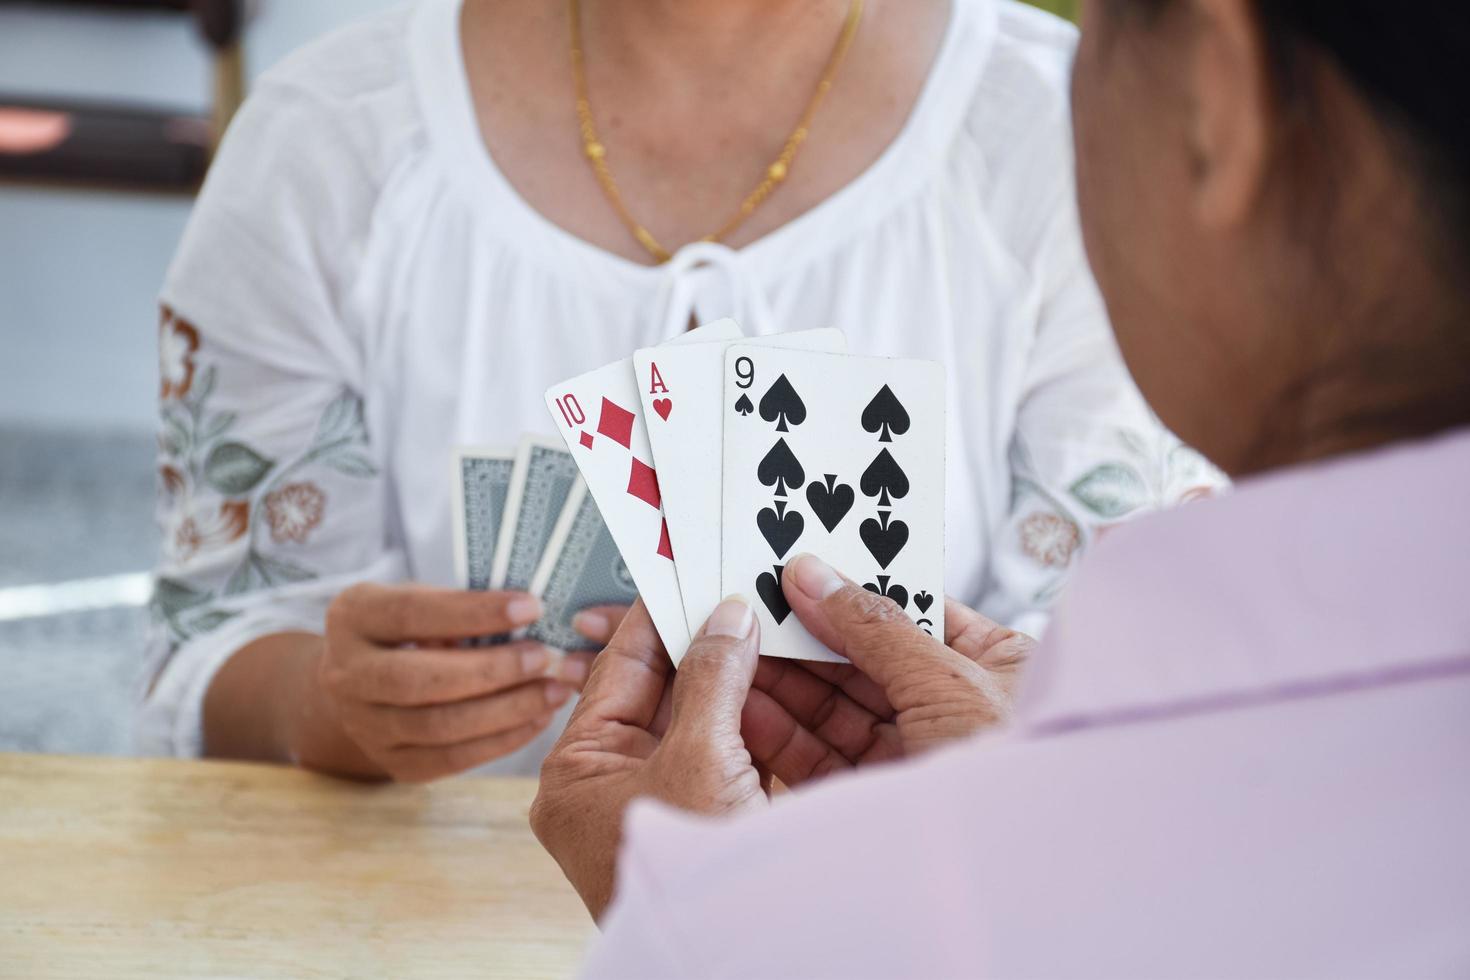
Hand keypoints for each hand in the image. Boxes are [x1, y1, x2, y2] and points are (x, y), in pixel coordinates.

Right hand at [313, 583, 593, 781]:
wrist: (364, 681)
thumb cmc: (412, 628)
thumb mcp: (424, 600)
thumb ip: (464, 606)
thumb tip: (534, 617)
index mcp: (353, 616)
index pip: (413, 614)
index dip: (474, 613)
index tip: (531, 608)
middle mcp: (346, 674)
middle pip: (421, 680)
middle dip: (492, 670)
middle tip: (544, 658)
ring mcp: (363, 725)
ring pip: (438, 726)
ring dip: (506, 710)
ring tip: (553, 690)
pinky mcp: (392, 762)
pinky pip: (451, 759)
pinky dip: (501, 740)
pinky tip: (537, 719)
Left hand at [532, 598, 767, 918]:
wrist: (751, 954)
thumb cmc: (693, 881)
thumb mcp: (697, 759)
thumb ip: (711, 678)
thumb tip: (725, 617)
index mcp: (576, 772)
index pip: (616, 668)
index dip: (654, 615)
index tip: (686, 571)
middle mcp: (612, 787)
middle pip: (661, 690)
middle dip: (704, 642)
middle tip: (737, 590)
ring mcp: (664, 805)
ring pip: (702, 721)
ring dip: (738, 679)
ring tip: (767, 625)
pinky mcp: (710, 821)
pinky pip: (729, 755)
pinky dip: (758, 722)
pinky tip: (787, 682)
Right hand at [741, 554, 1031, 787]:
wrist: (1015, 880)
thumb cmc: (1013, 780)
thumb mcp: (948, 684)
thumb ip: (874, 628)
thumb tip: (814, 576)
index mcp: (997, 672)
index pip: (914, 615)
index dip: (855, 591)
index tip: (797, 569)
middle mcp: (955, 714)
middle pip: (868, 662)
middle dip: (808, 635)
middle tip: (752, 605)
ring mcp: (914, 761)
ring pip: (838, 712)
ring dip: (785, 682)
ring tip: (733, 648)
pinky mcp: (876, 805)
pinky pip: (822, 759)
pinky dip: (781, 733)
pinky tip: (743, 703)